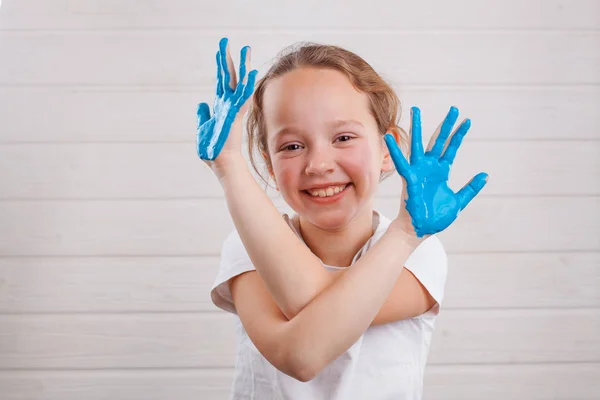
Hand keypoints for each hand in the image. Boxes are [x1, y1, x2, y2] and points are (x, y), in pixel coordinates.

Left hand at [196, 37, 257, 164]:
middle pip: (228, 76)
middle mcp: (229, 104)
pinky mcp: (236, 115)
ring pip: (238, 82)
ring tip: (244, 48)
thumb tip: (202, 104)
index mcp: (221, 106)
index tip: (221, 50)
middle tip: (224, 40)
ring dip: (241, 66)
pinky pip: (243, 96)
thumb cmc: (213, 149)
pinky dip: (246, 84)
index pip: (222, 81)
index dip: (221, 66)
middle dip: (227, 58)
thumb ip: (204, 115)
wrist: (220, 162)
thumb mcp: (203, 128)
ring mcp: (233, 108)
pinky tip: (250, 71)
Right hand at [384, 106, 488, 237]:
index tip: (467, 120)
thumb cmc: (434, 218)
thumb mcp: (457, 202)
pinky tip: (388, 137)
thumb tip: (484, 175)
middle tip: (454, 108)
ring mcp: (418, 171)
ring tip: (416, 110)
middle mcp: (429, 168)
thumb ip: (469, 188)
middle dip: (446, 125)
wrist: (419, 231)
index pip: (451, 149)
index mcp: (441, 172)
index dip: (459, 135)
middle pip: (438, 141)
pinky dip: (394, 150)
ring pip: (418, 145)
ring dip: (417, 128)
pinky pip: (401, 162)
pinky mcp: (409, 179)